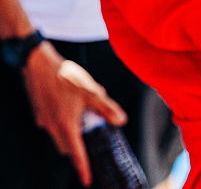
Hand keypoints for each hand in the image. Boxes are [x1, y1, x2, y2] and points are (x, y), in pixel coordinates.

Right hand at [23, 41, 126, 186]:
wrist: (38, 64)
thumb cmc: (65, 77)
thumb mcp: (92, 92)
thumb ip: (107, 108)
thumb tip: (121, 121)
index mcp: (66, 125)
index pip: (76, 154)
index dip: (83, 168)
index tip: (87, 180)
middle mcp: (52, 126)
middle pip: (67, 146)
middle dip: (78, 145)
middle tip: (92, 131)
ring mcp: (43, 120)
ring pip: (59, 135)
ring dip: (71, 132)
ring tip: (83, 112)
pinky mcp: (39, 112)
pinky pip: (53, 124)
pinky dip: (63, 121)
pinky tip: (71, 103)